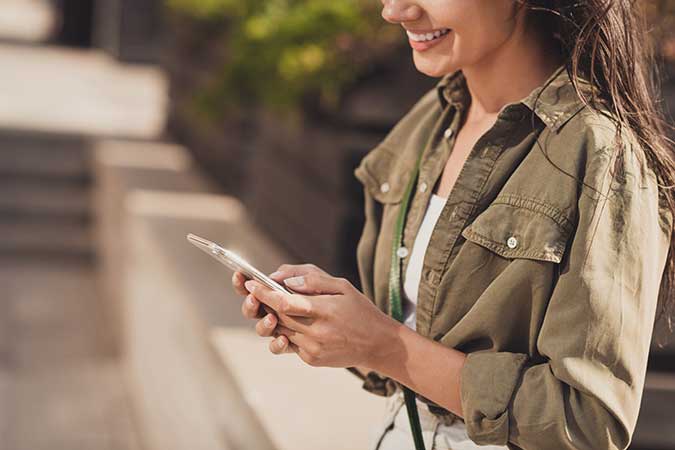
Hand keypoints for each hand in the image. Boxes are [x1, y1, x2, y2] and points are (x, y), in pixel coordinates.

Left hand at [244, 268, 398, 368]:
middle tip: (256, 291)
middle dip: (264, 303)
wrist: (377, 344)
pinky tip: (294, 322)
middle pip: (277, 317)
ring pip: (279, 331)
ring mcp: (312, 348)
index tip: (251, 283)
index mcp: (323, 310)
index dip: (264, 293)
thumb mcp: (342, 286)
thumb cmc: (360, 310)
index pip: (284, 302)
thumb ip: (312, 280)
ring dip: (272, 318)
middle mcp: (315, 332)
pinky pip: (290, 343)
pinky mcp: (311, 359)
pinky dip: (286, 331)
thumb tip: (284, 281)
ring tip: (274, 307)